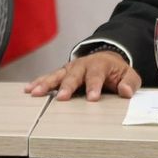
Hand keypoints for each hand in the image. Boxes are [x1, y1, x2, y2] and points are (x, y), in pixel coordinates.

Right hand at [25, 48, 140, 100]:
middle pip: (74, 76)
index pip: (97, 76)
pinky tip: (28, 89)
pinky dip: (38, 82)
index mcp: (100, 65)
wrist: (106, 58)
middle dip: (68, 87)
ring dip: (46, 84)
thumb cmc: (116, 71)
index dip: (94, 87)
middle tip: (62, 98)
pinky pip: (49, 77)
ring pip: (57, 75)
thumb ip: (130, 83)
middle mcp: (82, 65)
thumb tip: (126, 92)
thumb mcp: (129, 75)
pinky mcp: (62, 73)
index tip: (92, 98)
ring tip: (35, 92)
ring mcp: (70, 68)